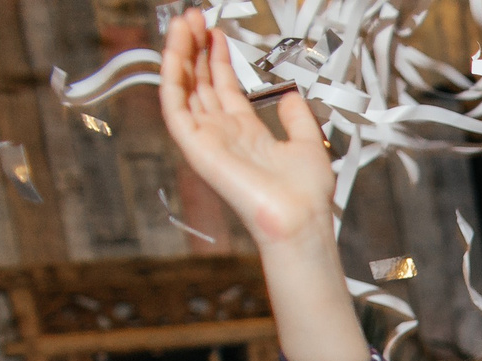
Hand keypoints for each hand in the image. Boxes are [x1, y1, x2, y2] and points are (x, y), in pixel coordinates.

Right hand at [157, 11, 336, 249]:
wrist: (299, 219)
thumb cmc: (306, 195)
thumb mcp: (308, 144)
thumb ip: (296, 117)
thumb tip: (291, 94)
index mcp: (247, 133)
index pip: (223, 87)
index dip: (218, 58)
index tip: (216, 32)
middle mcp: (223, 134)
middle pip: (201, 82)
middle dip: (196, 48)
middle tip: (193, 17)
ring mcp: (206, 139)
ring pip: (184, 87)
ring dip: (180, 54)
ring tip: (182, 23)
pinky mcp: (194, 146)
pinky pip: (174, 105)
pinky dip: (172, 76)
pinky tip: (175, 51)